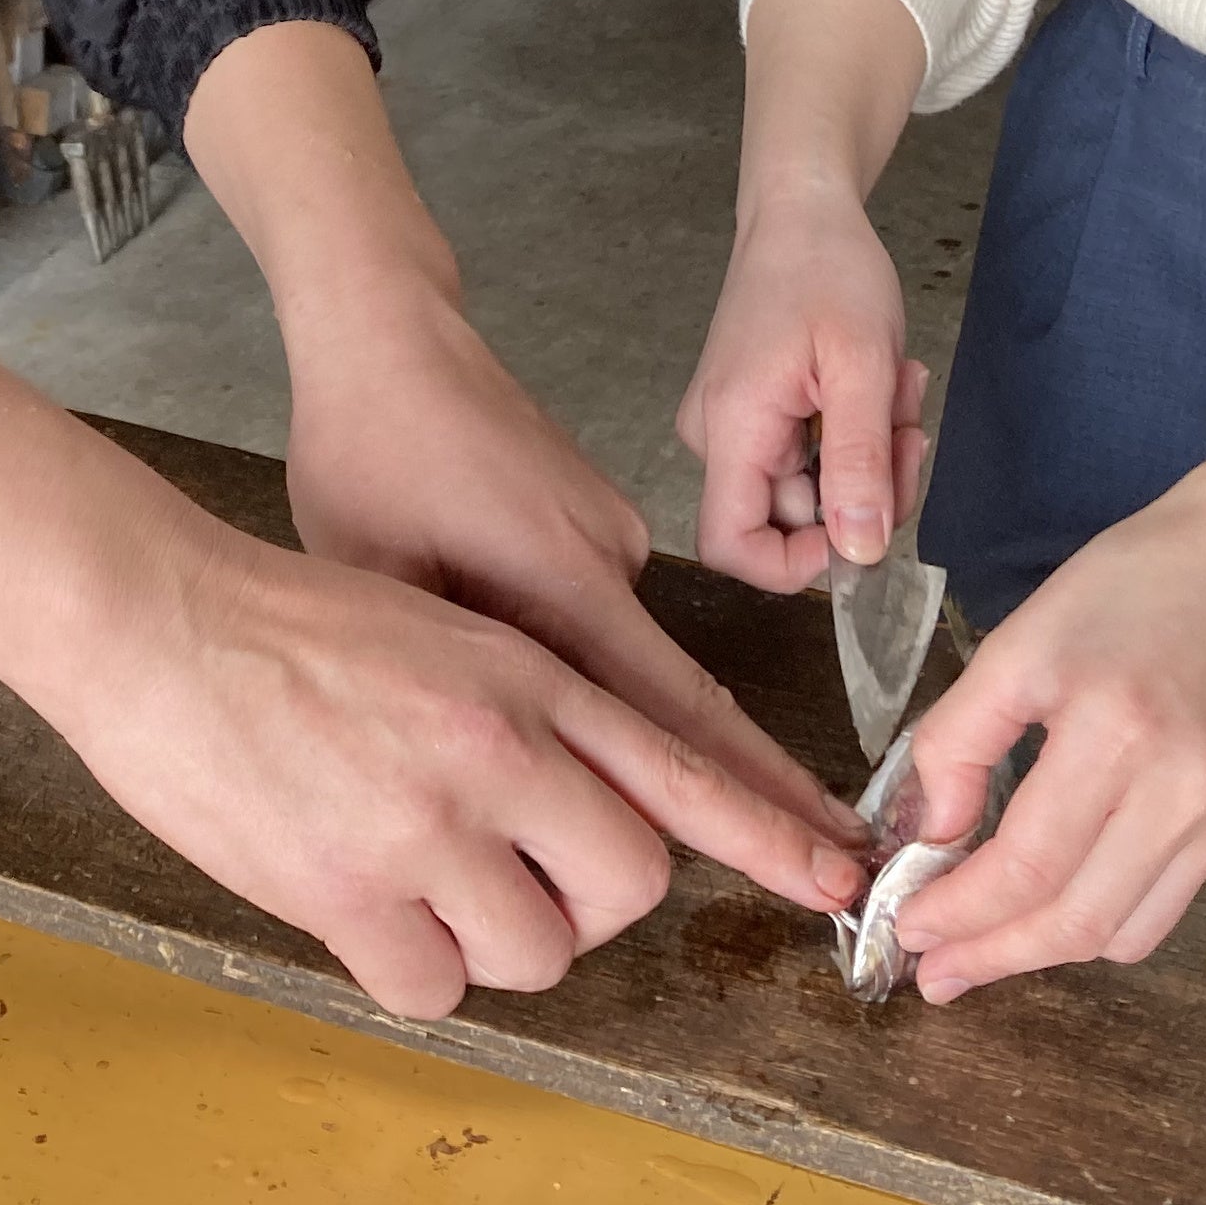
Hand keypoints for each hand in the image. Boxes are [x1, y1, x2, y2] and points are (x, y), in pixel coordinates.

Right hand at [39, 519, 864, 1017]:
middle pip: (625, 880)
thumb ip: (523, 702)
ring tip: (428, 876)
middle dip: (592, 897)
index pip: (679, 760)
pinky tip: (369, 903)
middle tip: (525, 871)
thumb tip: (570, 795)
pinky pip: (434, 985)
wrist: (157, 617)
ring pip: (536, 947)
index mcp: (526, 671)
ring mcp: (423, 825)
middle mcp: (495, 749)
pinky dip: (415, 965)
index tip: (835, 878)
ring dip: (499, 933)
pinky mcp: (347, 890)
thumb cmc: (285, 615)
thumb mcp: (441, 625)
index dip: (766, 830)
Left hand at [186, 20, 849, 838]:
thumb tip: (504, 784)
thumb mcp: (378, 585)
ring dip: (605, 719)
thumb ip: (451, 687)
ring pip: (618, 658)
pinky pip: (593, 610)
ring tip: (556, 735)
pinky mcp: (593, 519)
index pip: (682, 716)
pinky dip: (572, 653)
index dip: (757, 799)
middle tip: (835, 870)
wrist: (391, 333)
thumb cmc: (371, 452)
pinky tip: (502, 641)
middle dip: (756, 793)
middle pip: (680, 702)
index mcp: (567, 584)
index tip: (831, 860)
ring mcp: (611, 535)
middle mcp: (611, 561)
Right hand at [677, 178, 929, 591]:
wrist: (803, 209)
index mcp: (731, 428)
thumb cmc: (828, 269)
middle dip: (866, 488)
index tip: (864, 522)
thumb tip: (860, 556)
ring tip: (897, 388)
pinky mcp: (755, 411)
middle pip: (788, 521)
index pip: (732, 548)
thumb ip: (859, 464)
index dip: (798, 564)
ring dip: (870, 454)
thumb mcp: (863, 366)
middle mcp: (717, 436)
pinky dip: (855, 433)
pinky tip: (878, 383)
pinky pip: (810, 455)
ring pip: (811, 489)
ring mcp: (734, 424)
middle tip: (908, 429)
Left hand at [882, 471, 1205, 1001]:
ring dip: (1048, 949)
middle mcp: (1185, 788)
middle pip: (1077, 922)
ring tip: (988, 943)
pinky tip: (1062, 894)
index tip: (907, 927)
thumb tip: (930, 836)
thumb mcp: (1020, 640)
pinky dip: (1104, 913)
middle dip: (995, 957)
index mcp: (1118, 730)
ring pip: (1126, 931)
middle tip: (936, 974)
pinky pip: (1167, 900)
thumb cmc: (1133, 585)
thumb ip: (958, 739)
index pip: (1027, 865)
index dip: (961, 913)